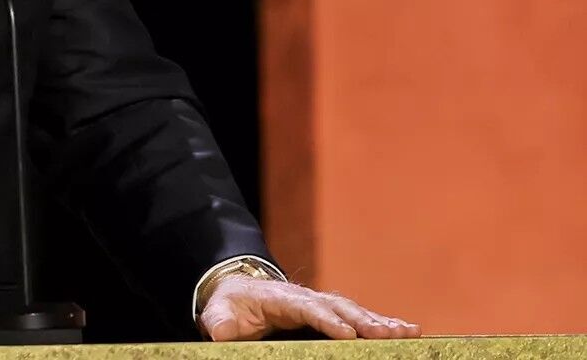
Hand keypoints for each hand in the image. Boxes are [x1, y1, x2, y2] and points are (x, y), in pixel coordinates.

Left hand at [198, 275, 421, 341]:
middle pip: (338, 307)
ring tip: (408, 331)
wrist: (237, 291)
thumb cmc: (230, 306)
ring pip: (354, 311)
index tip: (347, 333)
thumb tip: (222, 331)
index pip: (306, 308)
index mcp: (280, 297)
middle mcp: (306, 298)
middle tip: (389, 335)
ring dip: (380, 321)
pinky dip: (381, 323)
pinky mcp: (329, 314)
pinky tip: (406, 331)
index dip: (327, 320)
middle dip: (364, 320)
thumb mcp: (218, 313)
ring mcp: (320, 304)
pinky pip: (358, 318)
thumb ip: (220, 322)